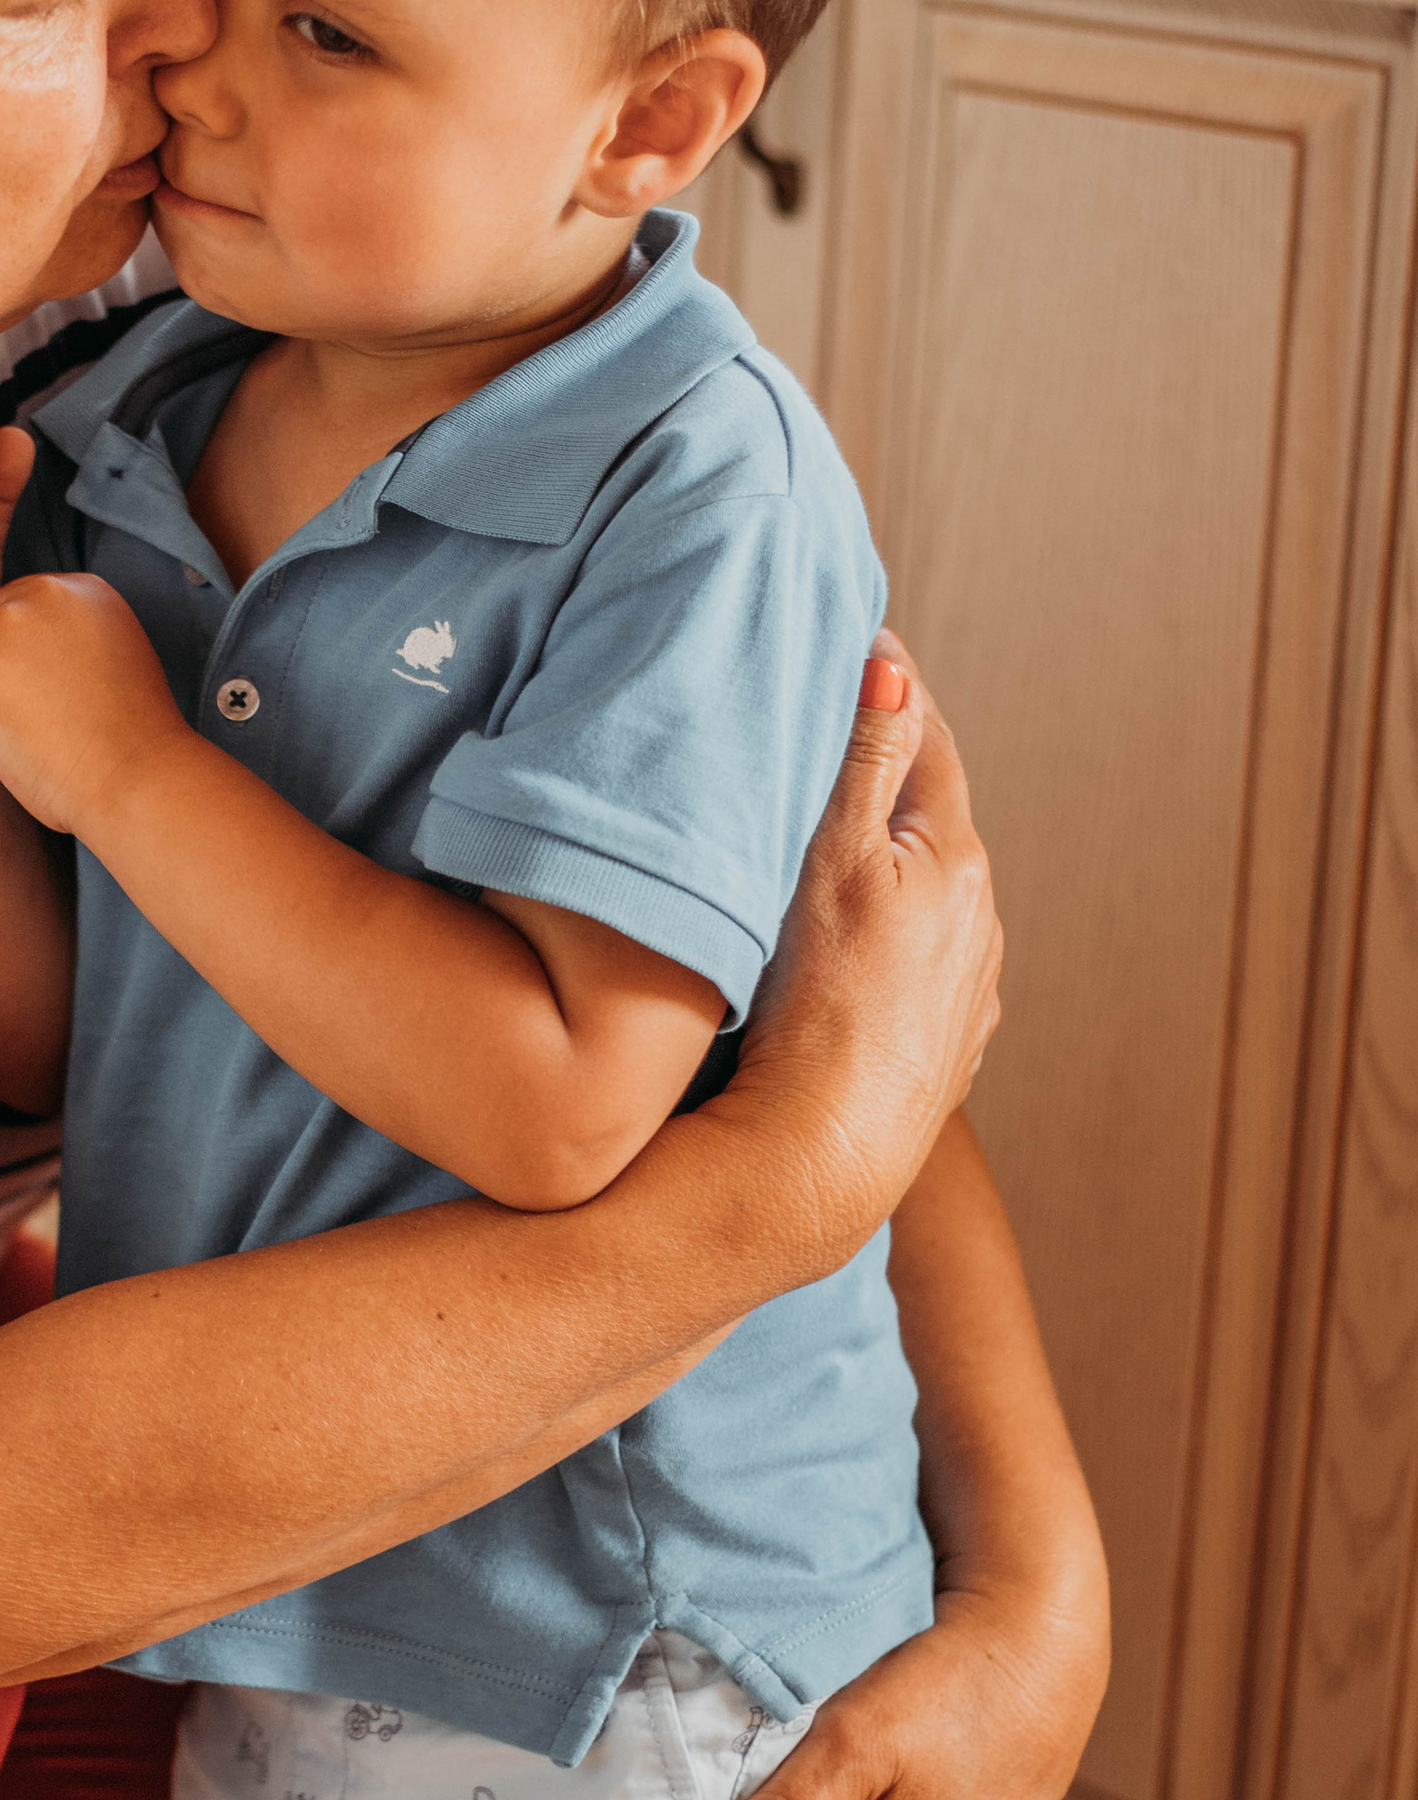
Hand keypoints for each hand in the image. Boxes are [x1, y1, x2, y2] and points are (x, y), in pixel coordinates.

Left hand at [0, 572, 188, 836]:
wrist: (138, 783)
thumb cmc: (125, 748)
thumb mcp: (108, 662)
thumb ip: (62, 638)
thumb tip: (6, 655)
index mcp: (81, 589)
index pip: (10, 614)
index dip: (18, 667)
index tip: (57, 704)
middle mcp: (43, 590)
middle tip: (32, 723)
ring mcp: (5, 622)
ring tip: (10, 731)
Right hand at [725, 641, 1001, 1276]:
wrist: (828, 1154)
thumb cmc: (820, 1005)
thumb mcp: (833, 862)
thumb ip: (863, 760)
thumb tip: (892, 665)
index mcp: (954, 859)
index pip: (926, 740)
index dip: (889, 689)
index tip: (854, 644)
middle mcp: (978, 918)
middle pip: (930, 815)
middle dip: (887, 771)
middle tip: (832, 725)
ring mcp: (968, 986)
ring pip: (926, 891)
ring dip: (889, 857)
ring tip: (832, 837)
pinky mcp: (946, 1042)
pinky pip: (918, 958)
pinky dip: (888, 930)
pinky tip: (850, 942)